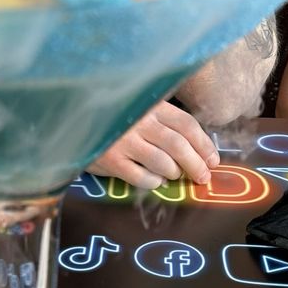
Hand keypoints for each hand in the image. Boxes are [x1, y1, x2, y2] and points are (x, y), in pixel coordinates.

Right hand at [87, 101, 220, 189]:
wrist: (74, 122)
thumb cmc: (113, 117)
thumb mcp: (138, 108)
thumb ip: (162, 121)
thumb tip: (197, 148)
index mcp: (150, 105)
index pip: (186, 125)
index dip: (204, 144)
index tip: (213, 160)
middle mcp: (139, 122)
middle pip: (178, 145)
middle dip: (196, 164)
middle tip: (203, 177)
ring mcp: (124, 141)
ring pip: (163, 162)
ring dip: (175, 172)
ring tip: (175, 175)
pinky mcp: (111, 161)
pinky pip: (142, 177)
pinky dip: (155, 182)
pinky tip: (156, 180)